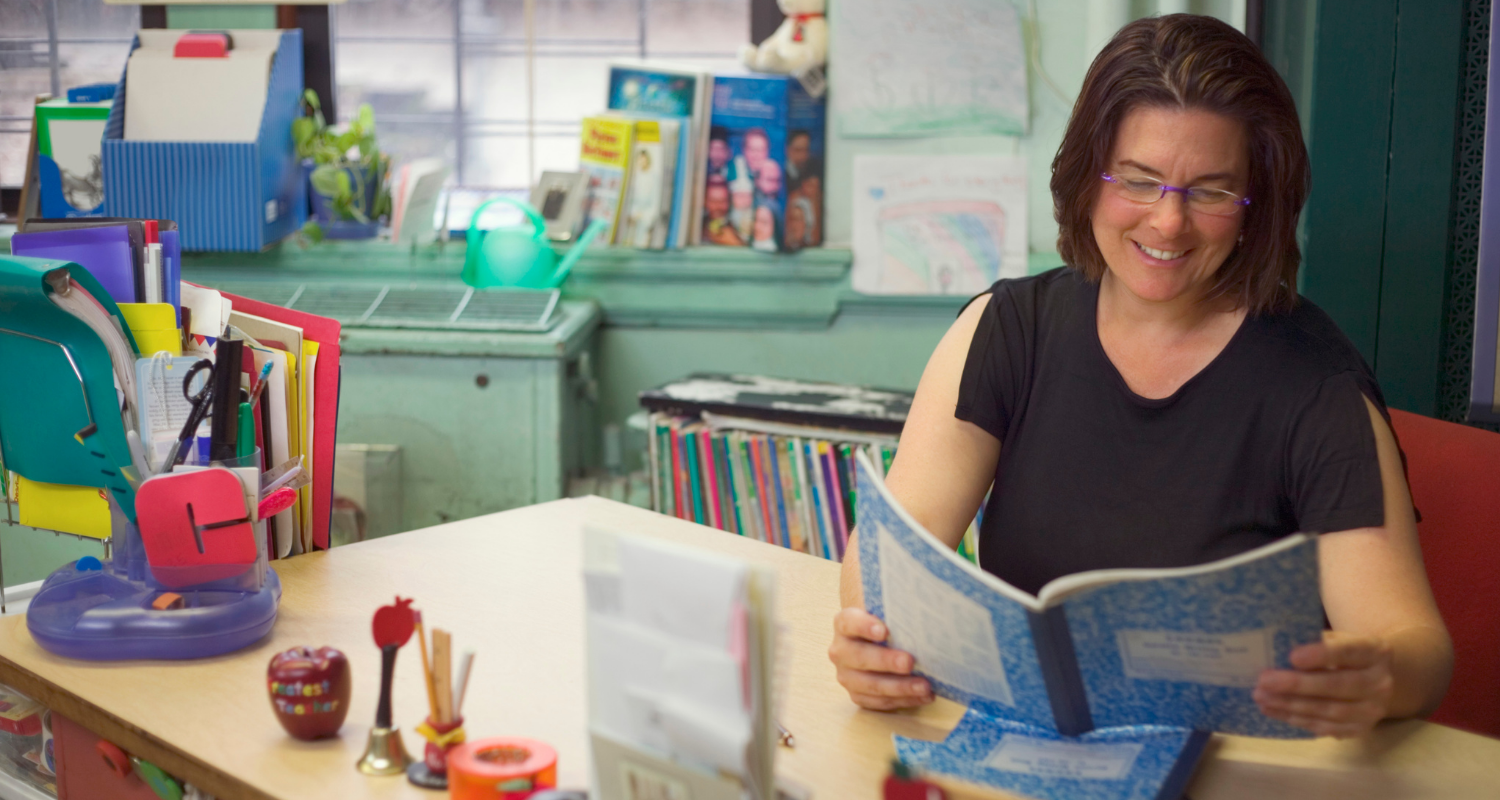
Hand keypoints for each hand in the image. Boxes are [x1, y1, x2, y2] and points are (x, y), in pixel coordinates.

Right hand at [827, 607, 933, 710]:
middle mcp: (840, 650)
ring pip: (870, 685)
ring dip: (899, 687)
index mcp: (844, 624)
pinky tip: (923, 696)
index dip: (865, 626)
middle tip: (909, 662)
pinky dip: (903, 701)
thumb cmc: (887, 624)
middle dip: (886, 661)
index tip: (885, 630)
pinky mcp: (857, 695)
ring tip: (924, 686)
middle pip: (860, 657)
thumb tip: (923, 595)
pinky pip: (879, 702)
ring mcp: (847, 675)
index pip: (849, 623)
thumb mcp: (886, 612)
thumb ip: (895, 607)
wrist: (873, 643)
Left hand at [1253, 630, 1395, 737]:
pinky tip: (1274, 710)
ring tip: (1261, 697)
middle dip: (1297, 684)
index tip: (1292, 656)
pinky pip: (1326, 728)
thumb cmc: (1346, 652)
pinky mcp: (1360, 729)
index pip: (1348, 652)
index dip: (1322, 655)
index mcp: (1375, 652)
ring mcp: (1373, 710)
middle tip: (1264, 680)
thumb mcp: (1338, 639)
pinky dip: (1297, 719)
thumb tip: (1276, 646)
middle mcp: (1380, 683)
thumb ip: (1315, 641)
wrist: (1376, 677)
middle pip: (1337, 685)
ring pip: (1330, 710)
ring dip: (1291, 705)